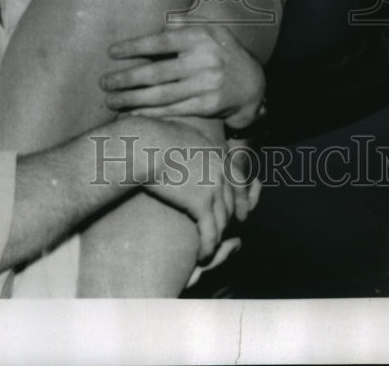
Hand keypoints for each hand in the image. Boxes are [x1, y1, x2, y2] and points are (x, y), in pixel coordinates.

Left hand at [102, 24, 265, 130]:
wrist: (253, 84)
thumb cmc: (224, 53)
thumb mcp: (212, 31)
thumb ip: (187, 23)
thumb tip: (164, 20)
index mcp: (201, 38)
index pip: (161, 42)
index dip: (134, 47)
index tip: (111, 52)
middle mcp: (204, 60)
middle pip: (156, 72)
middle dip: (126, 78)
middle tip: (103, 82)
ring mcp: (206, 85)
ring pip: (161, 95)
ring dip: (132, 99)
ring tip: (110, 101)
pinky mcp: (208, 106)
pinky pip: (172, 110)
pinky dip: (149, 113)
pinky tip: (131, 113)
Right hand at [122, 117, 253, 261]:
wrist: (146, 145)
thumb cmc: (154, 137)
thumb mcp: (181, 132)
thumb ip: (192, 141)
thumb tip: (188, 141)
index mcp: (217, 153)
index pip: (237, 179)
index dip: (241, 198)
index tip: (240, 213)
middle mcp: (221, 169)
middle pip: (231, 201)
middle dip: (229, 220)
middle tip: (224, 234)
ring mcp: (214, 186)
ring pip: (222, 220)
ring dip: (217, 238)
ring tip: (211, 250)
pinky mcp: (201, 203)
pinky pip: (210, 232)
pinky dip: (209, 247)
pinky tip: (203, 256)